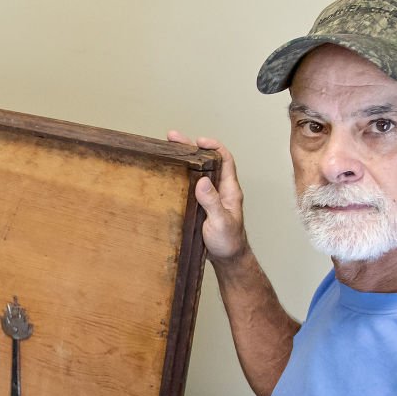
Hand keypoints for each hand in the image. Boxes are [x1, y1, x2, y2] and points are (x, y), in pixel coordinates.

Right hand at [168, 131, 247, 262]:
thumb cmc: (228, 242)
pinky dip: (182, 175)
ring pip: (199, 171)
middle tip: (172, 137)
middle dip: (191, 147)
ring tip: (167, 149)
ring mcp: (211, 196)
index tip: (197, 141)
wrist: (227, 258)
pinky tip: (171, 173)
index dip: (213, 146)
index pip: (225, 159)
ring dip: (185, 159)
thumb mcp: (220, 222)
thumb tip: (203, 181)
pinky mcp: (201, 204)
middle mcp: (220, 189)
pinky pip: (192, 184)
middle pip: (208, 161)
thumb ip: (212, 202)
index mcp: (229, 190)